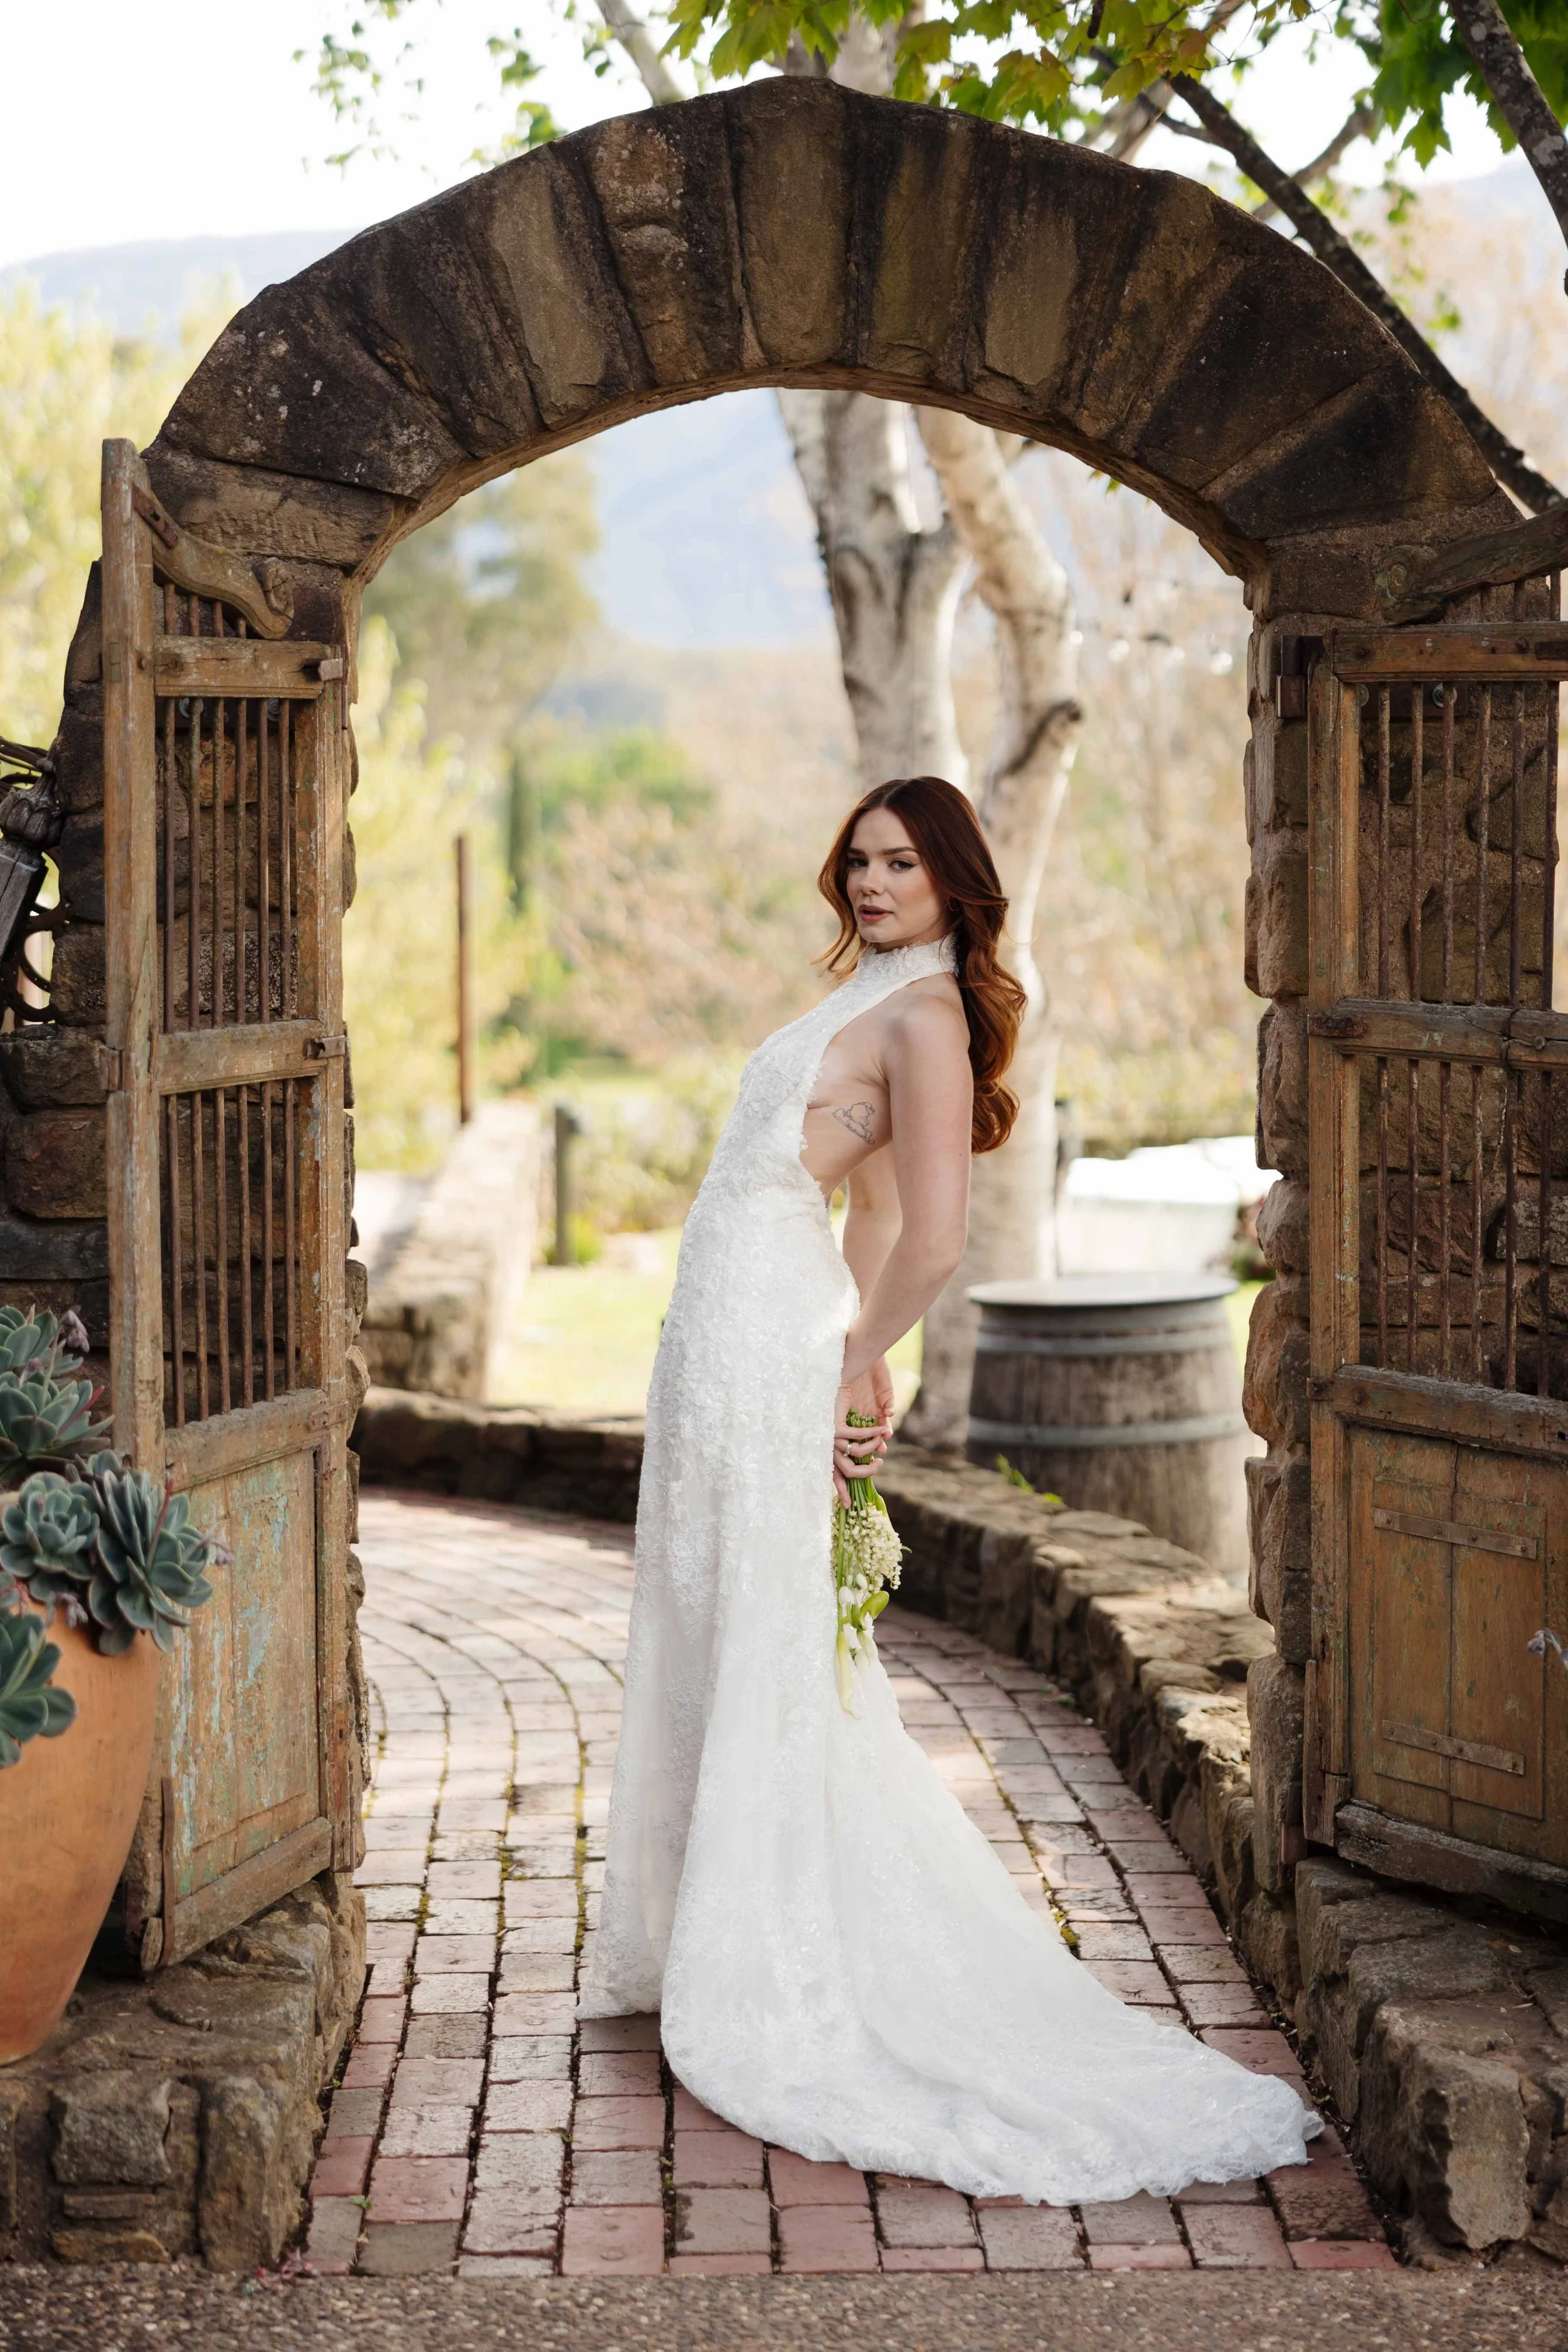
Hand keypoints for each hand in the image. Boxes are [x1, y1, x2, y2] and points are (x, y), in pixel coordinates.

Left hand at [832, 1366, 890, 1505]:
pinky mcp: (835, 1424)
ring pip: (854, 1456)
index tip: (848, 1506)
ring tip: (882, 1442)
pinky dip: (873, 1435)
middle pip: (844, 1471)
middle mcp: (828, 1443)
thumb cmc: (853, 1393)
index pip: (834, 1473)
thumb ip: (867, 1438)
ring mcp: (830, 1435)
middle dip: (865, 1474)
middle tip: (879, 1465)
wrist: (843, 1370)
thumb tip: (880, 1451)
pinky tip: (881, 1428)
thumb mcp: (860, 1421)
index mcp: (831, 1446)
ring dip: (872, 1450)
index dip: (841, 1489)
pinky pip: (857, 1438)